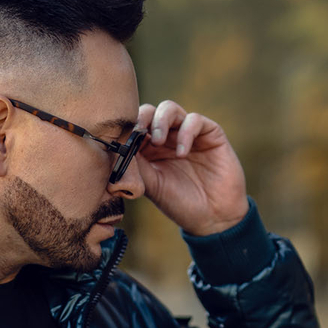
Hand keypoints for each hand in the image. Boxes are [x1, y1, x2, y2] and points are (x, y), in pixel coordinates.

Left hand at [135, 100, 248, 236]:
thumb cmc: (180, 204)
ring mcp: (188, 134)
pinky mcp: (210, 134)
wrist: (213, 218)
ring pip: (169, 109)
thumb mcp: (152, 186)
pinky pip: (194, 120)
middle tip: (138, 132)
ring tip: (158, 141)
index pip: (135, 127)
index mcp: (150, 150)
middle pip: (150, 112)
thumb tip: (115, 150)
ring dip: (160, 120)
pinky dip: (186, 132)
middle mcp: (168, 138)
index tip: (122, 139)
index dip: (127, 128)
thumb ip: (136, 166)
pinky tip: (182, 153)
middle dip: (142, 118)